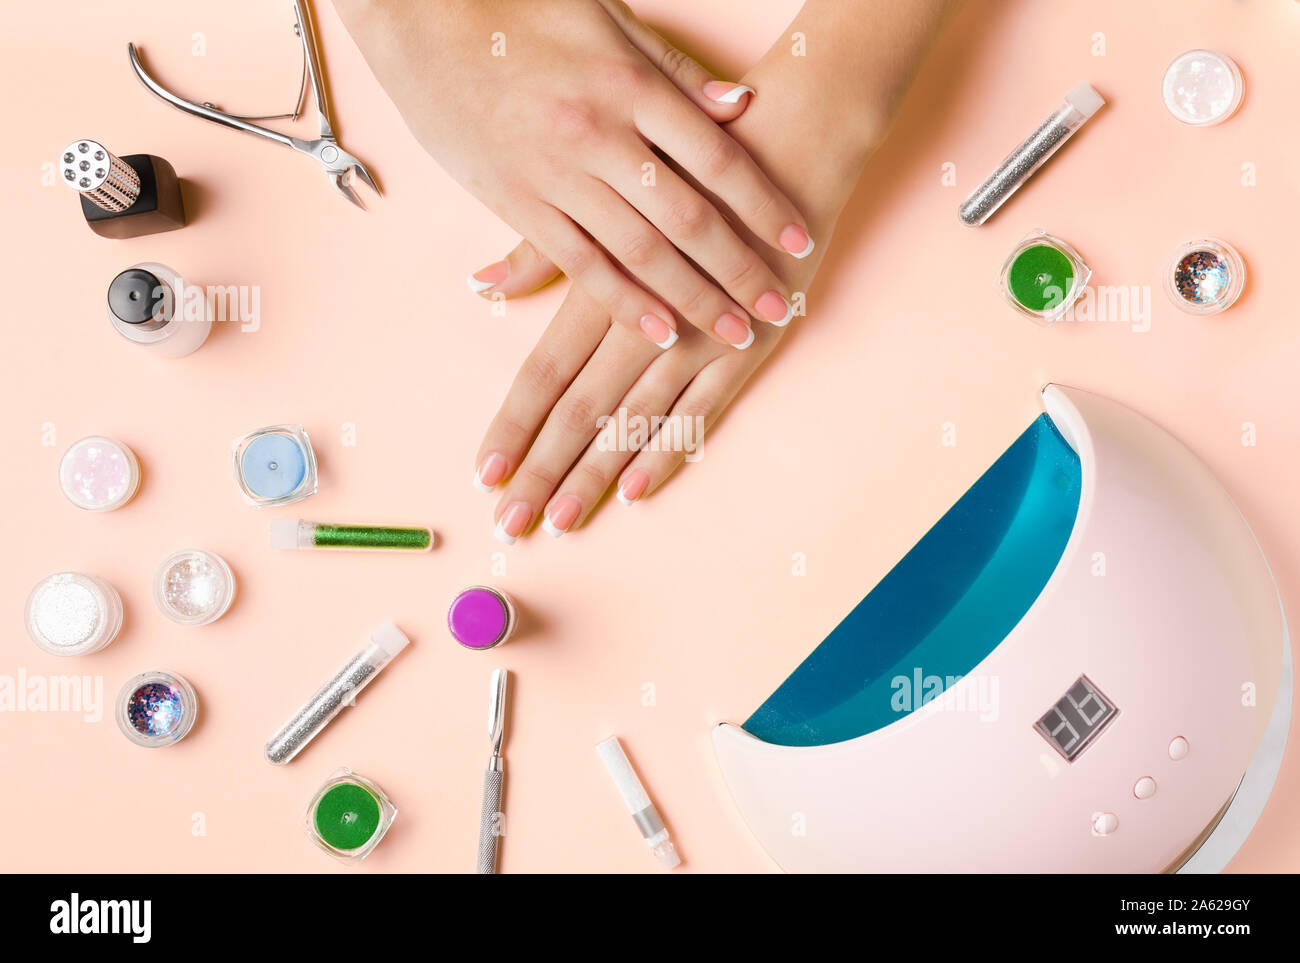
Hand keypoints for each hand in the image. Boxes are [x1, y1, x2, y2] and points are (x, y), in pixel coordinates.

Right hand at [333, 0, 813, 347]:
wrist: (420, 13)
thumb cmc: (520, 7)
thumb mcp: (607, 19)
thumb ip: (674, 70)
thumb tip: (742, 104)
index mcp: (629, 86)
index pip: (716, 158)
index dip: (763, 204)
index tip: (799, 237)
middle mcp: (599, 136)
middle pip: (688, 219)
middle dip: (740, 269)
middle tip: (777, 305)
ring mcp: (556, 175)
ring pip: (641, 252)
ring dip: (695, 299)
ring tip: (735, 332)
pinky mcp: (517, 203)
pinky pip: (581, 265)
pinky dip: (625, 303)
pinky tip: (661, 332)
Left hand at [471, 50, 869, 539]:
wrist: (785, 147)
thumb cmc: (682, 170)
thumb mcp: (601, 198)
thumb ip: (539, 253)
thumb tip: (480, 284)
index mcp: (599, 286)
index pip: (542, 374)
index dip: (512, 427)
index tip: (483, 473)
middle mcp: (642, 321)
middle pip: (579, 411)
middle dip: (541, 470)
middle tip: (509, 523)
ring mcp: (698, 341)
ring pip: (633, 422)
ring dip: (594, 474)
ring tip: (561, 520)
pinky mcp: (747, 350)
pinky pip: (701, 412)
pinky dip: (667, 449)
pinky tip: (636, 490)